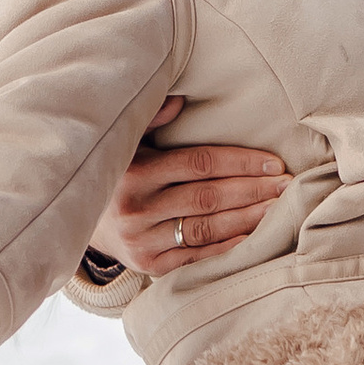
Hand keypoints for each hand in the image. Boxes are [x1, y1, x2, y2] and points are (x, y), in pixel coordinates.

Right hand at [95, 106, 291, 273]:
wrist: (77, 219)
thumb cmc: (115, 173)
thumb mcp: (126, 141)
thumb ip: (151, 119)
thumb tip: (181, 99)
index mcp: (135, 171)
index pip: (199, 164)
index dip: (240, 163)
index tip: (273, 163)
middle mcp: (137, 208)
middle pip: (208, 198)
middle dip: (253, 191)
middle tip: (286, 185)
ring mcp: (142, 240)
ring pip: (206, 229)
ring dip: (246, 219)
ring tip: (277, 209)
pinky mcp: (148, 265)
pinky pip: (195, 258)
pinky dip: (226, 248)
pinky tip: (252, 238)